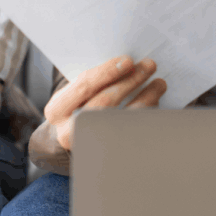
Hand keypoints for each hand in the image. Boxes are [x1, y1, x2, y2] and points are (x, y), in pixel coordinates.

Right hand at [44, 56, 166, 152]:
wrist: (69, 140)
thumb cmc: (74, 109)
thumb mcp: (71, 95)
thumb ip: (91, 81)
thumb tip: (126, 63)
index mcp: (56, 110)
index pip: (84, 86)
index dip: (108, 72)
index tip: (129, 60)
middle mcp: (68, 131)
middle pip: (105, 102)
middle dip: (129, 82)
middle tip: (149, 66)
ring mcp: (89, 145)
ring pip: (122, 120)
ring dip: (145, 98)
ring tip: (159, 83)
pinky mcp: (107, 154)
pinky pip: (132, 133)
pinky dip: (145, 115)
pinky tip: (153, 101)